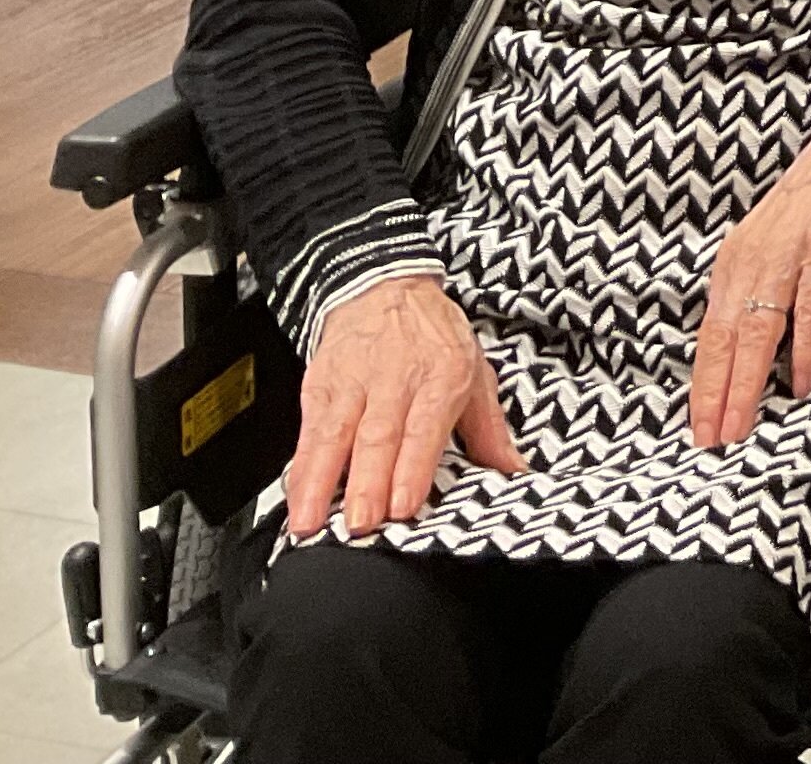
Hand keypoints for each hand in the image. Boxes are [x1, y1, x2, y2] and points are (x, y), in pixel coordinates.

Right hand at [285, 275, 522, 538]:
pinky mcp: (320, 387)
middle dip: (368, 482)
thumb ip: (490, 430)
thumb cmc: (434, 337)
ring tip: (314, 521)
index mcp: (443, 376)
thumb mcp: (476, 371)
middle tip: (362, 523)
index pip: (424, 427)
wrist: (385, 287)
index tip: (403, 505)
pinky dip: (301, 469)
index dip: (412, 467)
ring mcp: (354, 383)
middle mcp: (396, 379)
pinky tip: (297, 499)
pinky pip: (308, 433)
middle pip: (378, 435)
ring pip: (335, 435)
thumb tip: (514, 472)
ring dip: (323, 481)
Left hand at [688, 111, 810, 447]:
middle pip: (724, 338)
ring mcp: (786, 255)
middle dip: (715, 394)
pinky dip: (804, 347)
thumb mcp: (767, 247)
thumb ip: (753, 293)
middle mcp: (751, 260)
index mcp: (733, 262)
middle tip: (712, 437)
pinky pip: (809, 308)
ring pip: (757, 330)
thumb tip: (742, 347)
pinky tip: (801, 378)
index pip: (708, 334)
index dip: (702, 383)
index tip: (698, 422)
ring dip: (747, 382)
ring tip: (741, 421)